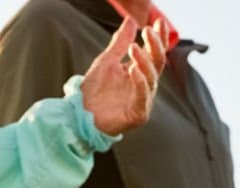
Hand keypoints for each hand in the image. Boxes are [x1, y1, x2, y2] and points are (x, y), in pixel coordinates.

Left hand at [79, 17, 166, 136]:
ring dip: (144, 62)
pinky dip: (140, 83)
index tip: (159, 22)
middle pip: (157, 63)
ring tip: (133, 48)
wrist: (80, 115)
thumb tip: (131, 20)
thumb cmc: (94, 91)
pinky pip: (142, 97)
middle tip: (147, 31)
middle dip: (155, 46)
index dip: (159, 38)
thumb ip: (120, 42)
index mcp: (140, 73)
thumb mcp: (107, 61)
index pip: (154, 53)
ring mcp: (143, 101)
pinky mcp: (138, 115)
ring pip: (151, 79)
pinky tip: (134, 70)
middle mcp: (145, 86)